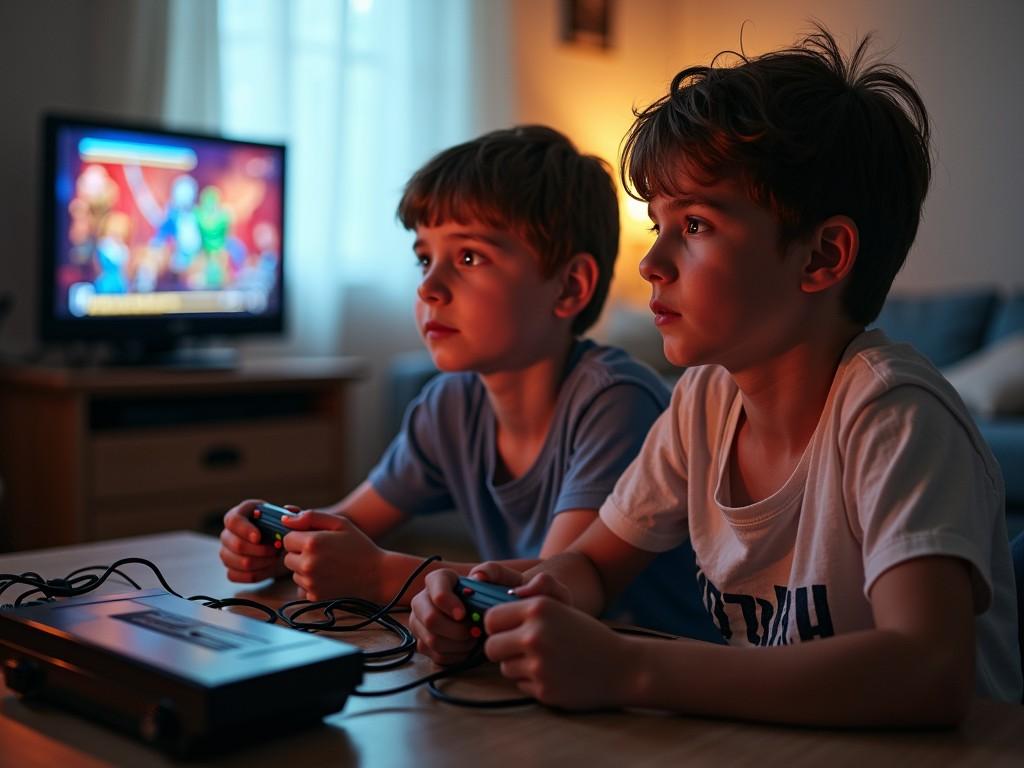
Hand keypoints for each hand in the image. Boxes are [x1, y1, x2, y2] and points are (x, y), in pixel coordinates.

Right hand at [219, 499, 291, 582]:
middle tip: (276, 549)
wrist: (280, 547)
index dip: (244, 529)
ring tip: (275, 557)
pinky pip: (236, 575)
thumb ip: (293, 513)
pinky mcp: (229, 568)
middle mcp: (228, 532)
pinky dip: (255, 574)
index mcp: (240, 514)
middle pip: (236, 545)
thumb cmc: (282, 528)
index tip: (259, 537)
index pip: (233, 520)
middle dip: (261, 550)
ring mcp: (226, 551)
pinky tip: (267, 567)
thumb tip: (288, 510)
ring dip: (262, 562)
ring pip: (240, 562)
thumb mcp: (290, 518)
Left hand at [280, 510, 385, 600]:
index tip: (315, 540)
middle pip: (287, 557)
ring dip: (305, 568)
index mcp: (312, 542)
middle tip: (323, 553)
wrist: (377, 575)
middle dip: (300, 554)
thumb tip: (285, 519)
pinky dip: (311, 583)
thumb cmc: (359, 546)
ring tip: (328, 565)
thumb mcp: (339, 523)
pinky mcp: (314, 596)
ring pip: (294, 572)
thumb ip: (311, 516)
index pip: (287, 538)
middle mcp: (307, 564)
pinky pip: (302, 587)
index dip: (300, 538)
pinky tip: (328, 577)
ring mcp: (310, 582)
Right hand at [409, 562, 526, 665]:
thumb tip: (478, 576)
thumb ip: (491, 570)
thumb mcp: (497, 577)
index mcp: (437, 580)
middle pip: (431, 620)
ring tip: (474, 638)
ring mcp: (420, 623)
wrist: (485, 613)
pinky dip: (456, 655)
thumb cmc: (489, 594)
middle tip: (475, 632)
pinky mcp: (423, 643)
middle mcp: (422, 600)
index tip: (464, 614)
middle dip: (456, 630)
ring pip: (433, 640)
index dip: (450, 604)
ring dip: (459, 644)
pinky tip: (468, 647)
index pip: (436, 592)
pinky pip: (437, 655)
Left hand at [484, 596, 630, 709]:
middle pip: (491, 647)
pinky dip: (532, 682)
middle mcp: (535, 634)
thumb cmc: (587, 635)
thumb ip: (526, 607)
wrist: (622, 666)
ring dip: (519, 666)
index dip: (497, 626)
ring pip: (504, 668)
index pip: (491, 618)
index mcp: (539, 608)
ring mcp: (538, 664)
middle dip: (502, 649)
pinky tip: (555, 675)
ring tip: (546, 661)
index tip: (506, 630)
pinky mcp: (543, 689)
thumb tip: (488, 615)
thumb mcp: (560, 608)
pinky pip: (520, 685)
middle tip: (521, 649)